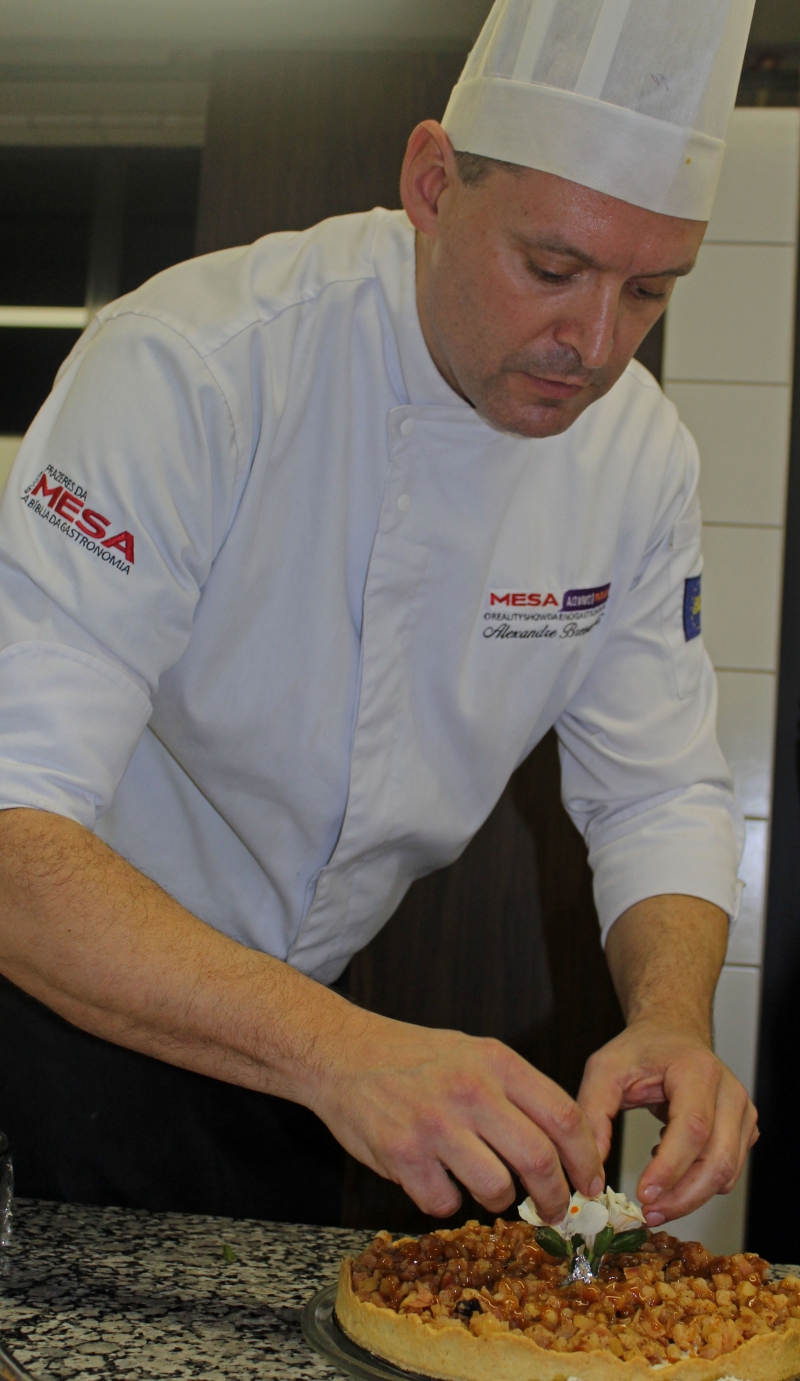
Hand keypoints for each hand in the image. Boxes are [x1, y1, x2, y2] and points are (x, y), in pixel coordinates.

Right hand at [303, 1005, 604, 1220]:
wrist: (342, 1052)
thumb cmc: (412, 1056)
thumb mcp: (474, 1052)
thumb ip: (516, 1091)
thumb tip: (563, 1144)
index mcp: (496, 1061)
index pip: (564, 1116)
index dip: (586, 1159)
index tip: (589, 1183)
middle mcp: (471, 1091)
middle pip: (539, 1160)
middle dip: (555, 1197)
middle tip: (554, 1211)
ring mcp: (435, 1124)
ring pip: (497, 1189)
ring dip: (499, 1200)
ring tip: (486, 1188)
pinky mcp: (403, 1155)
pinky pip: (445, 1203)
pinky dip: (448, 1202)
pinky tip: (437, 1180)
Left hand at [577, 1018, 757, 1225]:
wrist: (672, 1033)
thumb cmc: (640, 1050)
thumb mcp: (604, 1069)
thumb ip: (593, 1114)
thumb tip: (590, 1171)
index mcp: (697, 1070)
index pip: (693, 1128)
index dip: (670, 1167)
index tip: (643, 1194)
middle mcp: (730, 1092)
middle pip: (718, 1160)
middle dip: (683, 1196)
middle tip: (648, 1213)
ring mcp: (743, 1112)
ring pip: (727, 1173)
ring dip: (690, 1196)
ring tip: (653, 1193)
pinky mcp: (744, 1130)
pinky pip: (728, 1171)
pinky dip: (700, 1183)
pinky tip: (670, 1168)